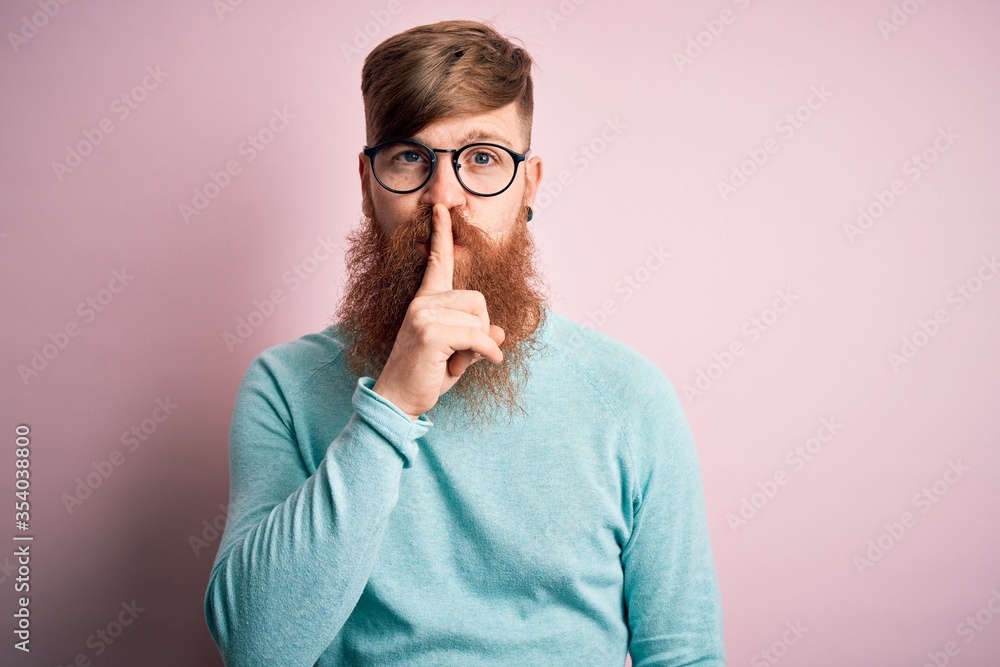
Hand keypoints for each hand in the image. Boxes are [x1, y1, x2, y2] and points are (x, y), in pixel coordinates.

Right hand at [371, 204, 505, 419]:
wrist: (398, 400)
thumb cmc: (426, 376)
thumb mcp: (458, 355)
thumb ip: (477, 339)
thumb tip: (502, 332)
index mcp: (426, 301)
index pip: (437, 261)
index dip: (441, 234)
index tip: (441, 208)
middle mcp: (423, 303)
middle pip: (478, 299)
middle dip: (483, 327)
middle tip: (466, 352)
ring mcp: (424, 315)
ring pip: (479, 319)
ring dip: (480, 344)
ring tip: (457, 361)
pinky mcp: (431, 333)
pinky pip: (478, 336)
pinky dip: (488, 352)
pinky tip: (487, 363)